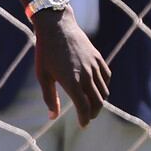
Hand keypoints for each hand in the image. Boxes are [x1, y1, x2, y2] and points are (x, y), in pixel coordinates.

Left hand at [31, 10, 108, 124]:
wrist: (57, 26)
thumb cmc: (45, 52)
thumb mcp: (43, 76)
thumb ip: (49, 98)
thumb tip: (52, 117)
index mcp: (72, 81)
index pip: (84, 107)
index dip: (84, 119)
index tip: (82, 125)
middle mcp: (86, 75)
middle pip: (97, 102)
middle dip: (93, 113)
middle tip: (87, 117)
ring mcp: (94, 66)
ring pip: (104, 91)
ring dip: (99, 101)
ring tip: (91, 105)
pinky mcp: (98, 58)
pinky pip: (106, 77)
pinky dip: (104, 86)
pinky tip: (97, 89)